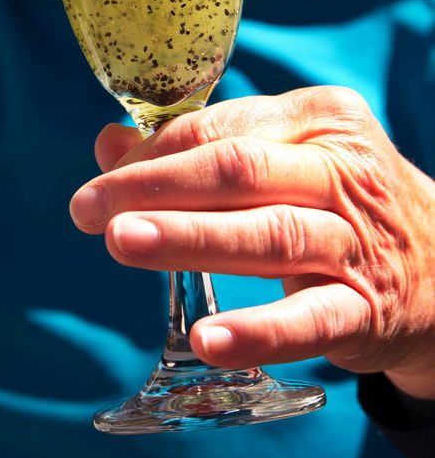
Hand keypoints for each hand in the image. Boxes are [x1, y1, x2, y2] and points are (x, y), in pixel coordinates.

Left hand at [70, 87, 434, 399]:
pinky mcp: (369, 309)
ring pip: (270, 235)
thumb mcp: (280, 159)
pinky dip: (258, 331)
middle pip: (238, 171)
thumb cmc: (336, 203)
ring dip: (191, 239)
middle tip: (89, 209)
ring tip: (123, 244)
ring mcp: (359, 241)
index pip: (223, 128)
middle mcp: (344, 171)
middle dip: (155, 187)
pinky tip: (207, 339)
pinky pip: (310, 319)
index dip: (154, 153)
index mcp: (321, 118)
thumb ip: (199, 150)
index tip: (100, 178)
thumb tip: (109, 144)